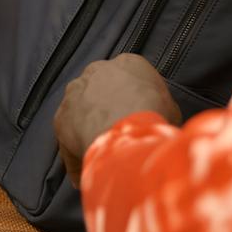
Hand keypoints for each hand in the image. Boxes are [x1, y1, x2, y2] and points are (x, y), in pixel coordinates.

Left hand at [54, 53, 180, 186]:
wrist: (129, 131)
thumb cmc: (154, 117)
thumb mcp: (170, 108)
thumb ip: (160, 107)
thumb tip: (159, 121)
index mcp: (128, 64)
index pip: (128, 77)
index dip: (132, 98)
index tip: (135, 114)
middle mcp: (97, 71)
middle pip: (100, 88)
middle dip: (105, 107)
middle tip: (116, 130)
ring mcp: (75, 92)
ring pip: (80, 109)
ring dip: (87, 126)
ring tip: (101, 151)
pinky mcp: (61, 116)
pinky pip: (68, 137)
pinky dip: (76, 153)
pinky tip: (88, 168)